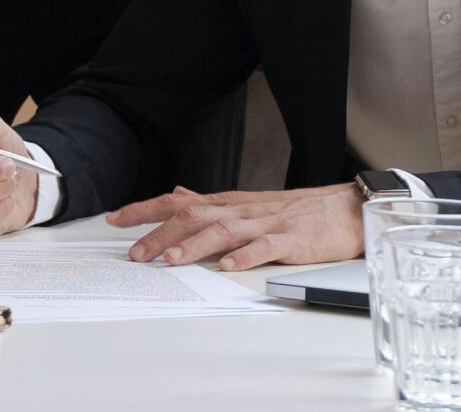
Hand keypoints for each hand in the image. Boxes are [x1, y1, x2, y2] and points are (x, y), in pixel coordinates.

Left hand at [110, 181, 364, 271]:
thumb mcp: (247, 202)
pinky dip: (246, 256)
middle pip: (193, 217)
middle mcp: (242, 210)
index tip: (114, 218)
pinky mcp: (291, 240)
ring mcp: (266, 224)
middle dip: (160, 234)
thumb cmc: (297, 209)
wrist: (346, 207)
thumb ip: (211, 202)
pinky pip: (266, 247)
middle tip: (134, 254)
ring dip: (194, 245)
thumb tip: (177, 193)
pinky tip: (229, 267)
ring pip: (223, 231)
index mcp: (229, 204)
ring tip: (171, 260)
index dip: (145, 209)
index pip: (178, 202)